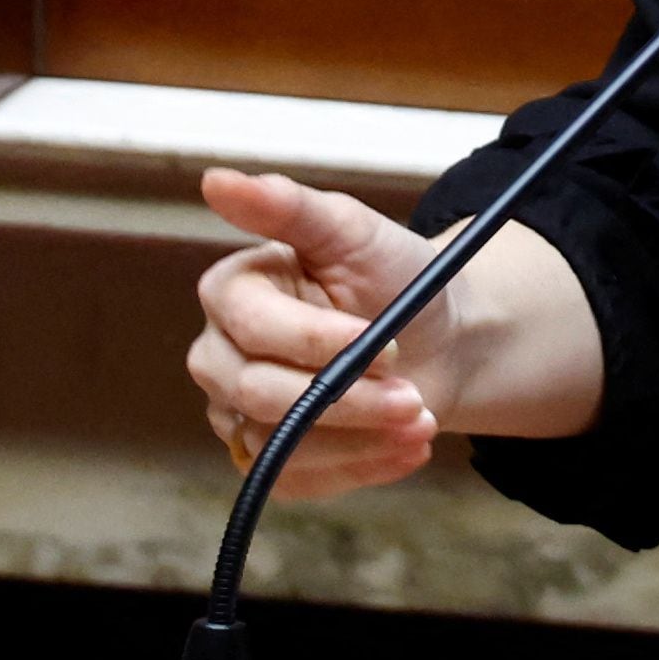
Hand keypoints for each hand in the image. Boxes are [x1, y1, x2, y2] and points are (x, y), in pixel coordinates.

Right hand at [186, 168, 449, 498]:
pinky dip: (361, 469)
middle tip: (412, 396)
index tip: (385, 343)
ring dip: (360, 439)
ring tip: (421, 420)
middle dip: (346, 399)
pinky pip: (297, 480)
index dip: (319, 340)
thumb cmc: (393, 275)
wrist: (441, 333)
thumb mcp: (352, 229)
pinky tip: (407, 448)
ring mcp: (240, 412)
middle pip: (259, 393)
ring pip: (278, 444)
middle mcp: (222, 355)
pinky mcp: (271, 457)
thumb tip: (216, 179)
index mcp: (232, 292)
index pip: (252, 328)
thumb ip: (288, 207)